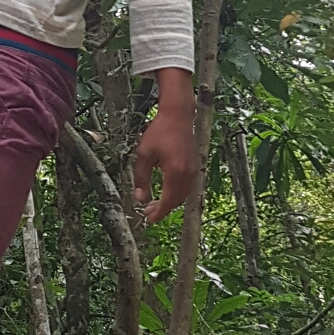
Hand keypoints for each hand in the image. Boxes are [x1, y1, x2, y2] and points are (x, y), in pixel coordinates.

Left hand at [133, 69, 195, 222]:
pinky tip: (165, 192)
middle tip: (147, 212)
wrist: (177, 115)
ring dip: (170, 202)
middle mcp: (188, 173)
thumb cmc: (159, 131)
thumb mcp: (144, 154)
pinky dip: (176, 193)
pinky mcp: (195, 165)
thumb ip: (141, 177)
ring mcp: (194, 169)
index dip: (159, 212)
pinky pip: (187, 186)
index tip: (149, 219)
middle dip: (163, 209)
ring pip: (183, 194)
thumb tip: (139, 197)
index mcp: (175, 171)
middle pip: (177, 200)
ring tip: (154, 204)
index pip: (168, 200)